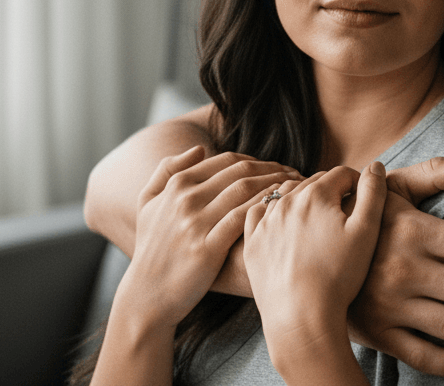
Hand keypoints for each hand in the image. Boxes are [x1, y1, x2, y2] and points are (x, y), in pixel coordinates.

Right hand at [113, 146, 301, 330]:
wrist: (148, 295)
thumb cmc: (152, 249)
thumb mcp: (147, 204)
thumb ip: (167, 170)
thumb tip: (199, 148)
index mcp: (176, 185)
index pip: (227, 160)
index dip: (257, 160)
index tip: (276, 167)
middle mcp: (185, 199)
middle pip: (241, 171)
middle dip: (273, 169)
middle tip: (295, 174)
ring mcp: (195, 223)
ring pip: (245, 190)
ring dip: (275, 184)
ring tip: (295, 189)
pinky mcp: (207, 248)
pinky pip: (242, 218)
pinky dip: (265, 208)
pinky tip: (281, 210)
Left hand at [244, 163, 387, 383]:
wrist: (301, 317)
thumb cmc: (338, 276)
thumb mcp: (366, 232)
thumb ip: (373, 192)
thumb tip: (375, 166)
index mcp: (315, 194)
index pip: (341, 174)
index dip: (357, 182)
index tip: (364, 197)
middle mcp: (285, 201)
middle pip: (313, 183)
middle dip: (330, 190)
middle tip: (344, 209)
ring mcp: (265, 222)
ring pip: (285, 196)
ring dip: (302, 199)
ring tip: (316, 217)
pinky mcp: (252, 243)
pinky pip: (257, 214)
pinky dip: (271, 212)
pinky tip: (282, 223)